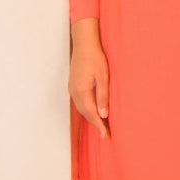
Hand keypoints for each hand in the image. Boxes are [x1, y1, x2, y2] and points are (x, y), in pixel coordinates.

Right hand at [69, 17, 109, 137]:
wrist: (84, 43)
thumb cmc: (96, 58)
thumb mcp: (103, 77)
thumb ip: (103, 97)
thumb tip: (103, 115)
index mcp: (82, 92)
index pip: (91, 114)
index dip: (99, 126)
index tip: (106, 136)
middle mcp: (74, 92)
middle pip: (85, 113)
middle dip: (95, 124)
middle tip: (106, 133)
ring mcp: (72, 88)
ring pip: (82, 108)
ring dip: (91, 117)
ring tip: (102, 124)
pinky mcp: (74, 84)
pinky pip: (80, 102)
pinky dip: (87, 109)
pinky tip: (94, 110)